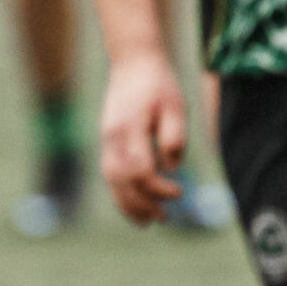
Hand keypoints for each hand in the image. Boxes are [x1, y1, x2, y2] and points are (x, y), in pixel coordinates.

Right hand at [99, 51, 186, 224]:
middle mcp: (112, 138)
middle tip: (165, 218)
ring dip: (128, 205)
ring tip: (147, 222)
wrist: (132, 63)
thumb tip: (172, 167)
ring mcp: (106, 141)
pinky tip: (134, 206)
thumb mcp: (175, 105)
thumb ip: (174, 136)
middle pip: (121, 181)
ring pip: (111, 182)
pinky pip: (109, 175)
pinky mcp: (107, 143)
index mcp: (129, 129)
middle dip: (142, 204)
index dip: (158, 188)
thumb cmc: (158, 84)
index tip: (180, 192)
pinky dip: (120, 194)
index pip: (140, 170)